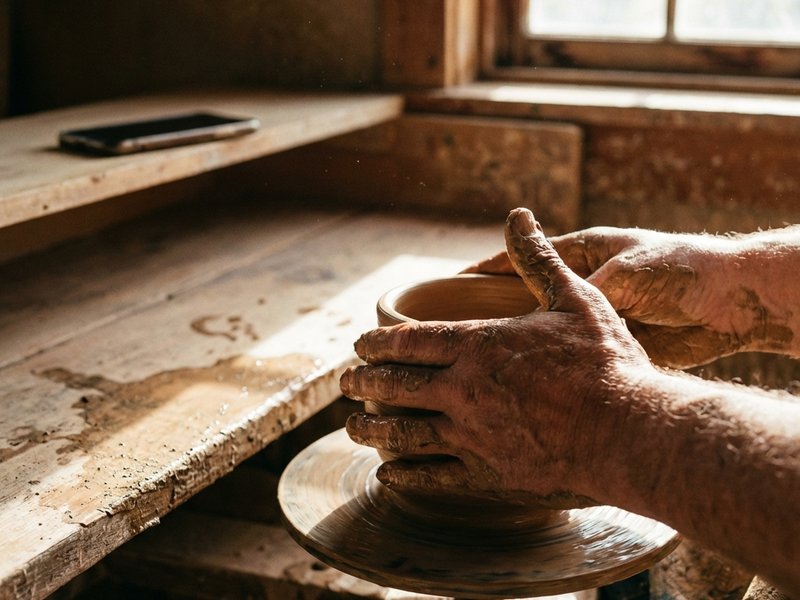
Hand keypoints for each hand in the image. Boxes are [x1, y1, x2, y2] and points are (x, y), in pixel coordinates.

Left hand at [340, 208, 654, 505]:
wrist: (629, 431)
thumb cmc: (605, 362)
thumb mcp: (573, 298)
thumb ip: (536, 259)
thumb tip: (519, 215)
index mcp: (478, 346)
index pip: (407, 342)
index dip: (375, 344)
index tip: (358, 346)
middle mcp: (464, 391)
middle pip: (394, 387)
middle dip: (362, 384)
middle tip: (344, 385)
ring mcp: (472, 437)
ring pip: (403, 435)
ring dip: (371, 431)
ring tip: (352, 428)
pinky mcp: (488, 475)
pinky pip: (432, 478)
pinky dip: (404, 476)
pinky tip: (387, 475)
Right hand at [465, 227, 785, 367]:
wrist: (730, 302)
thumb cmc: (679, 272)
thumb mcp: (625, 274)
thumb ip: (582, 286)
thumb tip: (543, 308)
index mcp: (580, 254)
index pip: (517, 261)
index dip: (480, 273)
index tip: (445, 287)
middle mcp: (579, 285)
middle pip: (521, 300)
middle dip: (487, 315)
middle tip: (450, 334)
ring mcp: (590, 318)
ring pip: (538, 332)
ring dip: (512, 345)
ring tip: (472, 365)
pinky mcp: (605, 345)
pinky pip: (563, 356)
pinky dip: (541, 367)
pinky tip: (517, 383)